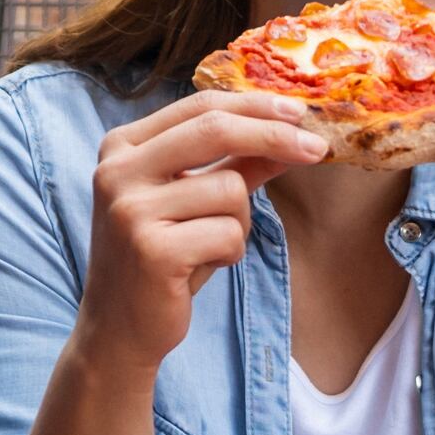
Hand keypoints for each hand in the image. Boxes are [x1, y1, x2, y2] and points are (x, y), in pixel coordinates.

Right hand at [69, 88, 321, 368]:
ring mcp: (131, 210)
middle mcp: (117, 171)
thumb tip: (291, 133)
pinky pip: (228, 233)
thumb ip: (236, 163)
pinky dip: (229, 253)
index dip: (255, 106)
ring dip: (238, 222)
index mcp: (122, 147)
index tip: (299, 113)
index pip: (199, 107)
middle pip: (215, 130)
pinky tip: (198, 268)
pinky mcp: (152, 250)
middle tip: (317, 149)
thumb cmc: (161, 259)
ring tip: (207, 247)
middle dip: (274, 136)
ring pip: (230, 190)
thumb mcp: (196, 201)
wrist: (118, 328)